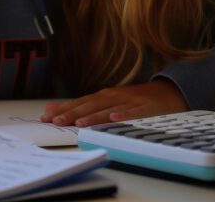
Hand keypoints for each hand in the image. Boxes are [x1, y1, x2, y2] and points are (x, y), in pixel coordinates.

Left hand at [40, 79, 187, 126]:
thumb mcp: (107, 101)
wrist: (168, 91)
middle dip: (72, 114)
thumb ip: (82, 106)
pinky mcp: (146, 108)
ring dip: (93, 116)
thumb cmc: (133, 99)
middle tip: (57, 121)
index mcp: (102, 96)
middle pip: (89, 106)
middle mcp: (113, 97)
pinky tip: (116, 118)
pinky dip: (125, 115)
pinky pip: (135, 113)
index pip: (79, 103)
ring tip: (80, 123)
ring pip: (108, 110)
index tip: (46, 117)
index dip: (63, 110)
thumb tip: (52, 110)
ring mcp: (129, 102)